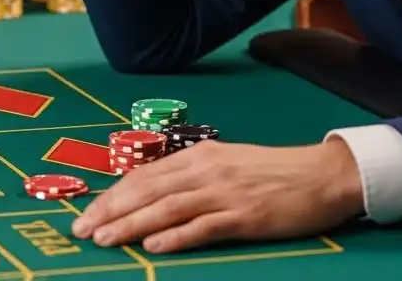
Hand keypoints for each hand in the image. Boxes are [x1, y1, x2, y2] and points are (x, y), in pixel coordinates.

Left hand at [71, 139, 363, 253]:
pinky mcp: (245, 216)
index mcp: (199, 155)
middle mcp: (206, 170)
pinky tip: (154, 246)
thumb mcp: (226, 165)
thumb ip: (191, 177)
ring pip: (167, 208)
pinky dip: (176, 237)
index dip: (113, 194)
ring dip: (131, 224)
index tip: (87, 212)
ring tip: (105, 239)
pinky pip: (204, 227)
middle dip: (110, 210)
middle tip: (81, 229)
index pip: (144, 175)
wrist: (320, 175)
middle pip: (148, 190)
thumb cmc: (271, 173)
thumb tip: (151, 197)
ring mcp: (225, 193)